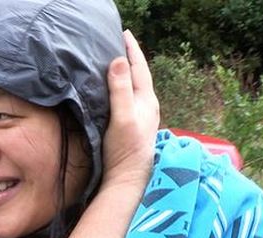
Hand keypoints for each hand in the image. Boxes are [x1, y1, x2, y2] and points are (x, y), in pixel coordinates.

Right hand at [101, 30, 159, 190]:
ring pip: (135, 87)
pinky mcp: (134, 126)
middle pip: (139, 75)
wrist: (128, 179)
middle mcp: (147, 106)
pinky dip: (123, 88)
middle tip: (118, 43)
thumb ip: (121, 90)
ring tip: (116, 63)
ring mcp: (141, 117)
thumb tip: (119, 60)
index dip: (132, 49)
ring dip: (127, 73)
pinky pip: (130, 98)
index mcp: (146, 100)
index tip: (123, 33)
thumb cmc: (125, 150)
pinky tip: (115, 92)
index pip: (139, 67)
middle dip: (130, 58)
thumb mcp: (122, 117)